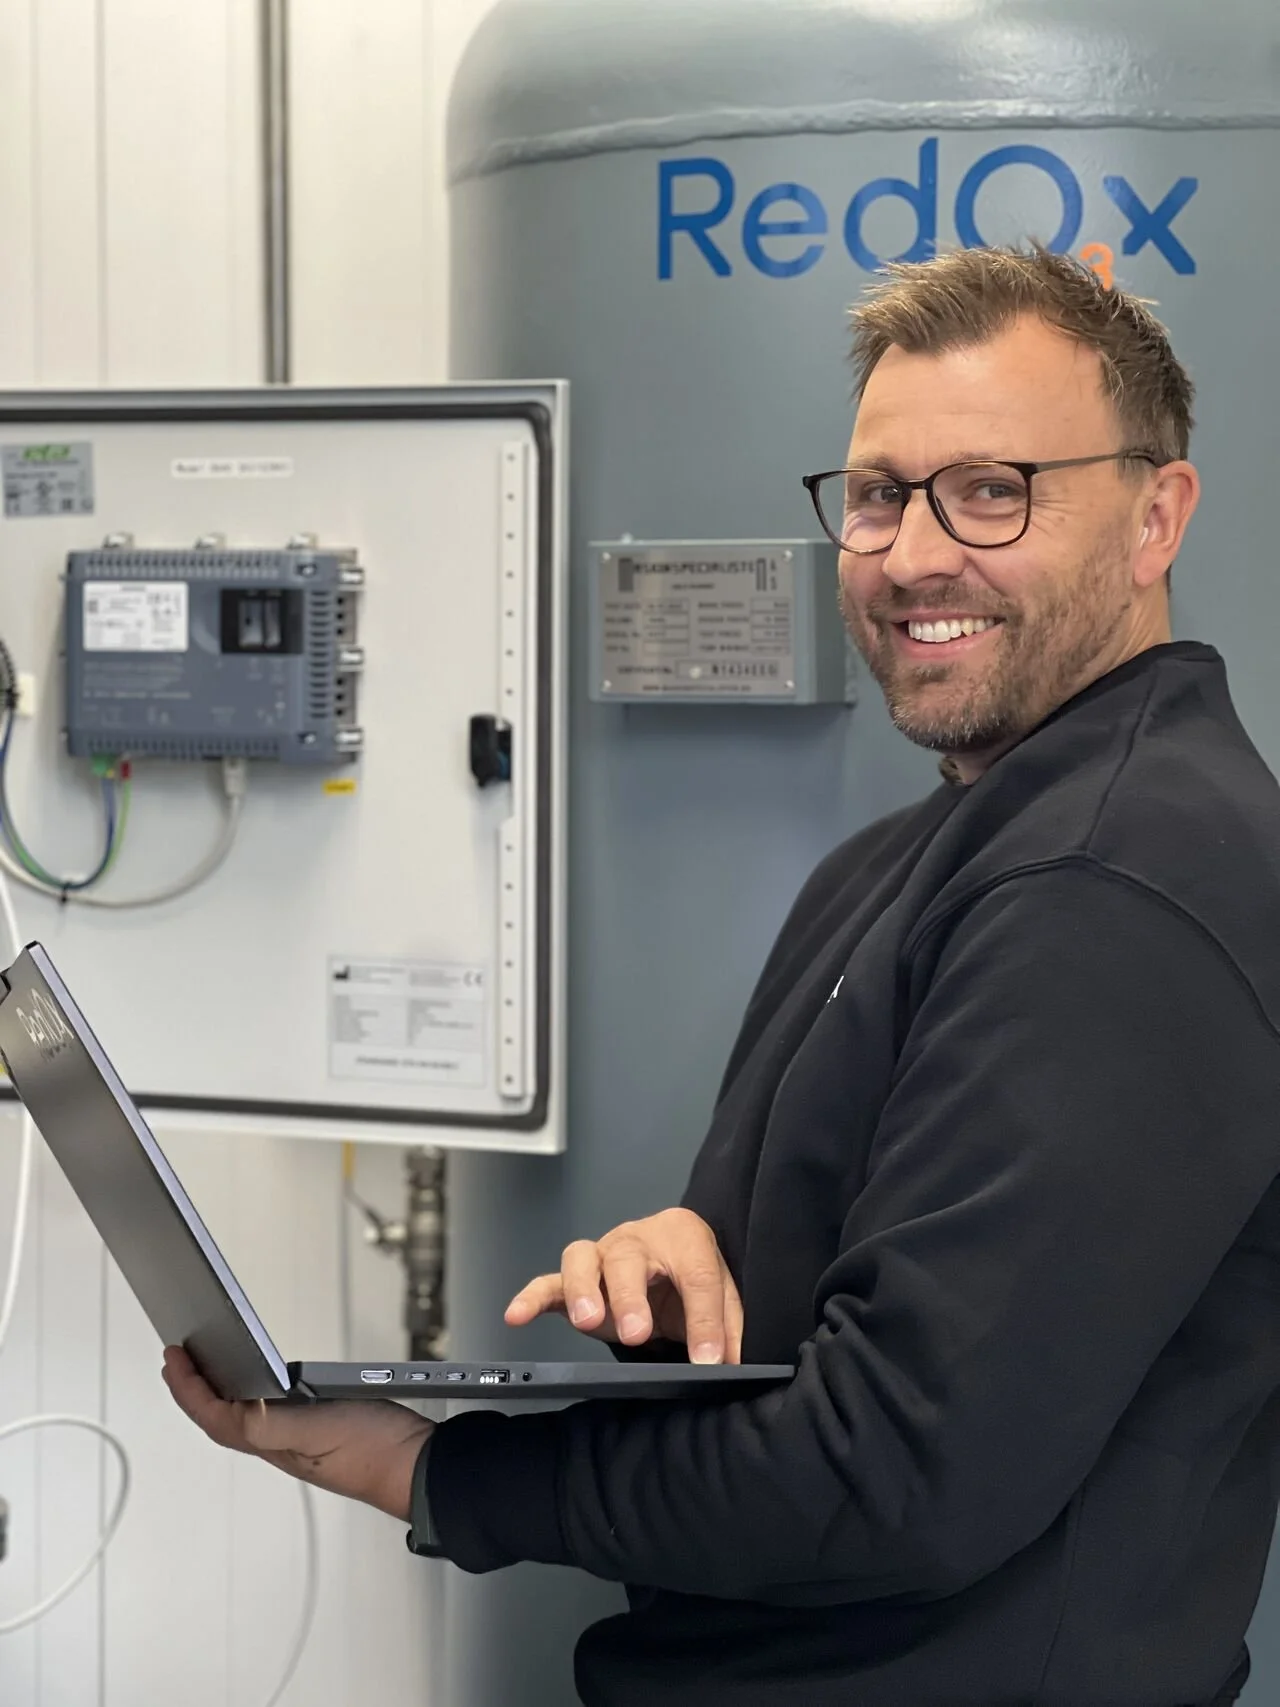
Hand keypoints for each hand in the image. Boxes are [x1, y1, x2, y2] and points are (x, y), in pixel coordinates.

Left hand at [162, 1346, 432, 1520]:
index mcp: (273, 1442)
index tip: (173, 1356)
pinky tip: (267, 1382)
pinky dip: (259, 1393)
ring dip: (223, 1391)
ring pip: (246, 1415)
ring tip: (210, 1367)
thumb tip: (235, 1409)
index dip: (187, 1387)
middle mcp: (282, 1442)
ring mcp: (302, 1437)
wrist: (419, 1465)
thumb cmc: (375, 1452)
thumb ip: (273, 1423)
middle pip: (224, 1417)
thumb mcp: (318, 1430)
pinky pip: (275, 1410)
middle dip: (196, 1390)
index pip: (215, 1415)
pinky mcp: (324, 1427)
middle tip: (179, 1361)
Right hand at [504, 1208, 742, 1363]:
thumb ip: (728, 1327)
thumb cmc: (693, 1277)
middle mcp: (638, 1239)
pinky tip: (516, 1315)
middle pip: (629, 1258)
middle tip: (636, 1333)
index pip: (697, 1275)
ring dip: (583, 1289)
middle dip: (630, 1295)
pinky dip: (532, 1296)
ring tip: (587, 1322)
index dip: (705, 1320)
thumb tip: (732, 1364)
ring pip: (582, 1257)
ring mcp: (601, 1255)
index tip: (709, 1359)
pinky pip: (549, 1282)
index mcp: (684, 1236)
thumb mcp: (723, 1298)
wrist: (671, 1260)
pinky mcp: (575, 1279)